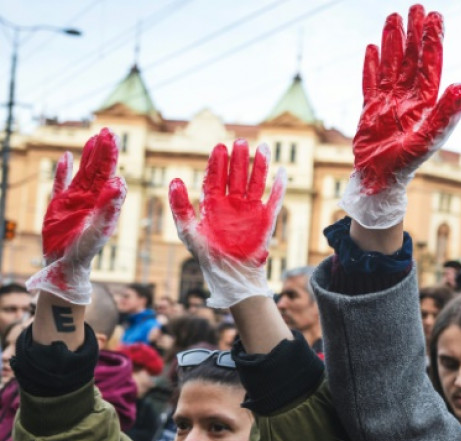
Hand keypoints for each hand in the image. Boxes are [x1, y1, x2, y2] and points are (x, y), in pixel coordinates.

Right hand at [26, 128, 125, 303]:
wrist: (65, 263)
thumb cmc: (86, 249)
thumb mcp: (100, 228)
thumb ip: (109, 206)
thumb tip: (120, 181)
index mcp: (103, 201)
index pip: (109, 174)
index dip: (111, 157)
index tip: (113, 140)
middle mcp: (91, 198)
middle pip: (98, 169)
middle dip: (104, 150)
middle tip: (109, 130)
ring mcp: (75, 200)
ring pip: (83, 172)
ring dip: (88, 156)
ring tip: (95, 137)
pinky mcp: (59, 205)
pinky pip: (61, 184)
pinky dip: (63, 171)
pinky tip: (67, 156)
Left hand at [169, 140, 285, 308]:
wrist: (230, 274)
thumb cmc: (207, 254)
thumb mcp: (188, 230)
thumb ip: (180, 206)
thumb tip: (174, 180)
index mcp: (213, 204)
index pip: (216, 177)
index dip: (218, 163)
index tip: (220, 147)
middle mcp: (233, 203)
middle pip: (237, 175)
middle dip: (239, 159)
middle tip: (241, 142)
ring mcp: (250, 209)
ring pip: (256, 182)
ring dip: (259, 165)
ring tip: (262, 148)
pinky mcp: (265, 219)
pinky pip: (274, 199)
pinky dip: (279, 186)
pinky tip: (281, 171)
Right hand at [340, 4, 460, 228]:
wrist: (380, 180)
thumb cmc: (406, 164)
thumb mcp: (428, 139)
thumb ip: (445, 114)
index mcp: (424, 102)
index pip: (429, 65)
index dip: (432, 41)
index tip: (435, 18)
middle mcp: (407, 98)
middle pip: (411, 59)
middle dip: (414, 34)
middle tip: (417, 8)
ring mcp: (388, 102)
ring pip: (391, 65)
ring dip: (393, 42)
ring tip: (394, 18)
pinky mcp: (370, 109)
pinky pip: (370, 82)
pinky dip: (371, 66)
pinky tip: (372, 49)